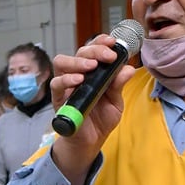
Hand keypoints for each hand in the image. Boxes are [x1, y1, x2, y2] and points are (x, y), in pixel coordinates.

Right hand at [49, 35, 136, 184]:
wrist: (91, 142)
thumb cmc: (101, 119)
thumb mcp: (116, 101)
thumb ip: (119, 85)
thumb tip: (128, 68)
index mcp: (92, 72)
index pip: (93, 49)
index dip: (100, 41)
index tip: (112, 42)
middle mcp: (77, 74)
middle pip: (79, 52)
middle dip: (94, 50)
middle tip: (108, 56)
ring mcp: (66, 86)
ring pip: (62, 62)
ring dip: (77, 61)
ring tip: (92, 66)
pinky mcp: (59, 99)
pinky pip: (56, 84)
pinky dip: (67, 79)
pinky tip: (79, 80)